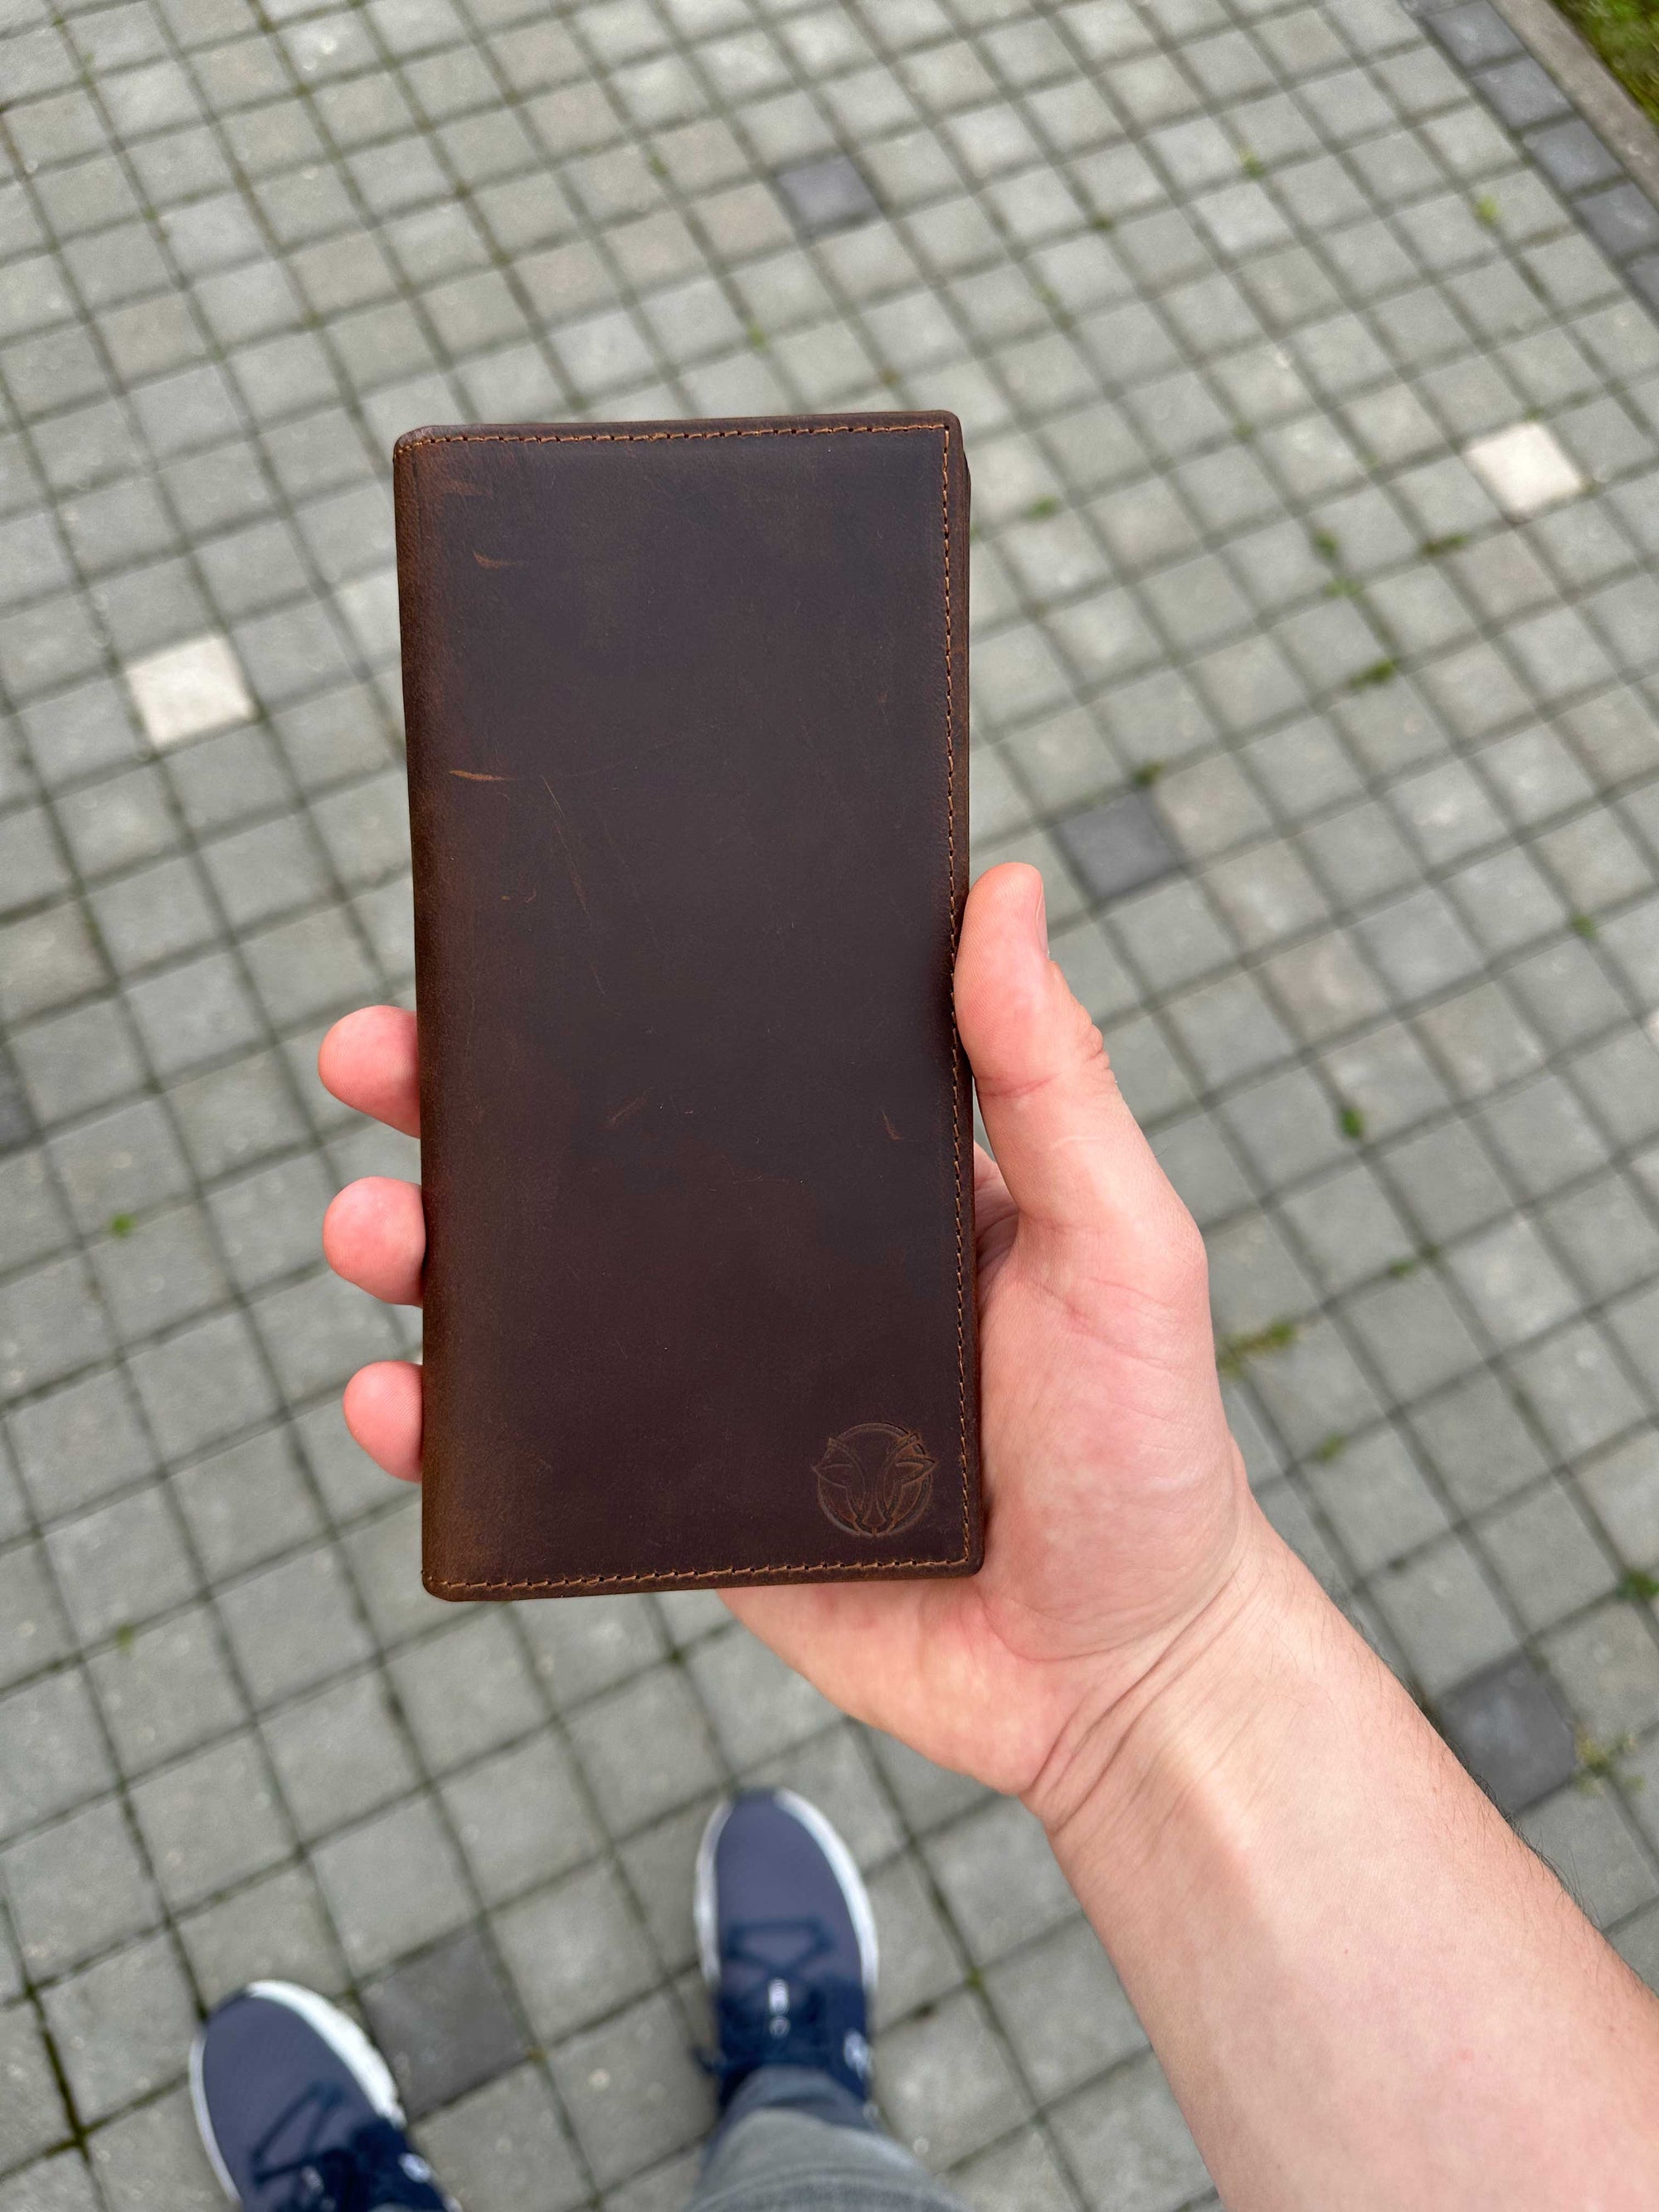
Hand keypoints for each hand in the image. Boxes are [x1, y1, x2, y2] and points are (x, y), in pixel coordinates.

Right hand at [320, 863, 1264, 1818]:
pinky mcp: (676, 1501)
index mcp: (860, 1177)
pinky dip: (450, 1424)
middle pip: (584, 1165)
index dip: (606, 999)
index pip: (710, 1058)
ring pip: (533, 1298)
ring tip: (375, 1226)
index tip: (509, 937)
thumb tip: (1003, 892)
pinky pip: (536, 1450)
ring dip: (427, 1247)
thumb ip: (1057, 1084)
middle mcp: (767, 1265)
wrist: (1113, 1673)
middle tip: (378, 1056)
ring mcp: (710, 1384)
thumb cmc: (1142, 1449)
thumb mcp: (1123, 1244)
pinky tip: (400, 1399)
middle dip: (463, 1102)